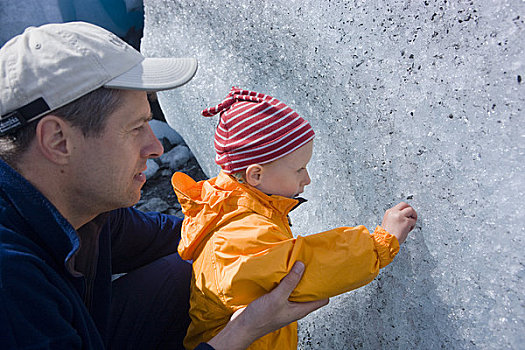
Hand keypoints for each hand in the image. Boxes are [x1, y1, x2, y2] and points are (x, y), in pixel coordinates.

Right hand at [207, 262, 328, 349]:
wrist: (242, 326)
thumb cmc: (261, 318)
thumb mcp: (277, 298)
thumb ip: (290, 282)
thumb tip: (302, 266)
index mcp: (300, 309)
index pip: (322, 299)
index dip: (325, 287)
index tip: (324, 273)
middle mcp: (294, 307)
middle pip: (308, 292)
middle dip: (309, 279)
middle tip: (310, 264)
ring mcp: (284, 304)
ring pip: (295, 289)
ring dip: (295, 278)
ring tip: (296, 264)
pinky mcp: (274, 301)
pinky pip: (283, 288)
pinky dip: (283, 280)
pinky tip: (280, 271)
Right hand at [381, 202, 417, 243]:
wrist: (385, 241)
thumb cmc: (387, 235)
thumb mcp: (388, 222)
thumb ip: (394, 218)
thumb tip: (404, 217)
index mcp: (389, 212)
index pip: (399, 206)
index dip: (404, 210)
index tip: (406, 215)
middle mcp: (394, 212)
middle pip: (405, 204)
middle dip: (410, 209)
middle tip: (412, 216)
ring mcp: (400, 216)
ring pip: (411, 210)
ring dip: (413, 216)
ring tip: (411, 224)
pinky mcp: (406, 221)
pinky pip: (413, 221)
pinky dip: (412, 225)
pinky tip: (408, 230)